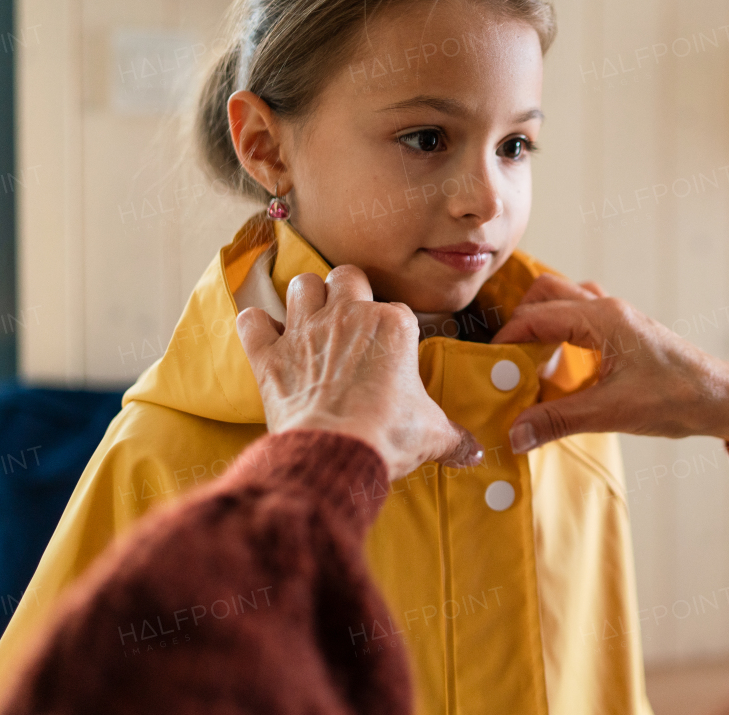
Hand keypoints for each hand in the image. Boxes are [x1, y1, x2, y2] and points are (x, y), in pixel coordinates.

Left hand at [236, 265, 483, 480]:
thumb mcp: (432, 435)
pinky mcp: (270, 355)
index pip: (398, 310)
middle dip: (347, 290)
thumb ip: (455, 438)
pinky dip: (256, 327)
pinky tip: (265, 337)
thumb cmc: (388, 435)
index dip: (395, 329)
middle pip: (347, 275)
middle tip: (350, 317)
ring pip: (300, 285)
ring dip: (304, 298)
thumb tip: (476, 452)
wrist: (336, 450)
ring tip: (310, 318)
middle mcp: (349, 316)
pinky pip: (252, 321)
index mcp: (394, 326)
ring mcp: (305, 331)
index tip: (394, 353)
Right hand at [492, 274, 728, 452]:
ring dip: (541, 320)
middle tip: (505, 358)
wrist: (722, 399)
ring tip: (527, 359)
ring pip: (564, 299)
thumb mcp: (612, 412)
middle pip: (546, 292)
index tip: (488, 364)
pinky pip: (581, 315)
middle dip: (519, 319)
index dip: (507, 337)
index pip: (537, 315)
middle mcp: (608, 309)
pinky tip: (559, 363)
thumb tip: (513, 434)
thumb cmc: (678, 398)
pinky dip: (561, 329)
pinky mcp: (625, 331)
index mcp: (603, 319)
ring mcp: (618, 317)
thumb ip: (557, 421)